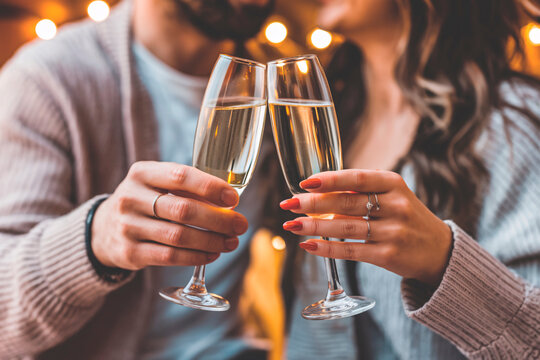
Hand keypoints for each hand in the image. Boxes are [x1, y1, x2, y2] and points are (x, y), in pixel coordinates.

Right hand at [92, 161, 247, 270]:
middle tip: (241, 225)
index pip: (180, 176)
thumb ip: (186, 187)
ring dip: (211, 241)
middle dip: (218, 219)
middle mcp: (131, 197)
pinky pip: (169, 256)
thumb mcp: (156, 184)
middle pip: (183, 210)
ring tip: (231, 241)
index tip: (233, 198)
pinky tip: (212, 254)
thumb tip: (230, 202)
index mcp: (142, 173)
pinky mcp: (129, 253)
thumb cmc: (144, 202)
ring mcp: (127, 226)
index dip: (210, 187)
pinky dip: (196, 257)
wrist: (102, 229)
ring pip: (178, 236)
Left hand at [280, 169, 452, 285]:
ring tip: (291, 225)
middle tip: (289, 204)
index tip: (304, 183)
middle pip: (347, 203)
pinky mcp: (389, 256)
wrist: (439, 250)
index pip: (357, 178)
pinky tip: (308, 245)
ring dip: (314, 226)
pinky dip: (327, 249)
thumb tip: (316, 189)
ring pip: (346, 228)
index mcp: (394, 184)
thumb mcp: (392, 194)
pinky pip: (352, 251)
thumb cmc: (405, 216)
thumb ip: (361, 189)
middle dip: (313, 204)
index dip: (330, 180)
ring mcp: (394, 232)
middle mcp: (396, 206)